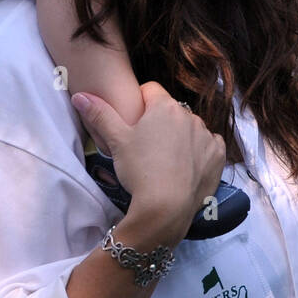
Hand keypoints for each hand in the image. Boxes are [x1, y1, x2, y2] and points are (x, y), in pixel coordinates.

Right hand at [73, 82, 224, 241]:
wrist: (166, 207)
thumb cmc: (140, 171)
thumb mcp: (116, 141)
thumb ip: (99, 114)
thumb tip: (80, 95)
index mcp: (165, 106)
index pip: (150, 90)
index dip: (140, 104)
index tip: (134, 124)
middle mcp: (190, 115)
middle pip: (170, 110)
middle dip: (160, 122)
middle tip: (146, 147)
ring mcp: (206, 134)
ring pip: (189, 128)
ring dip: (180, 136)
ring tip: (165, 161)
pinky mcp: (218, 154)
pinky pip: (208, 145)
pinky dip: (199, 152)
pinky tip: (186, 166)